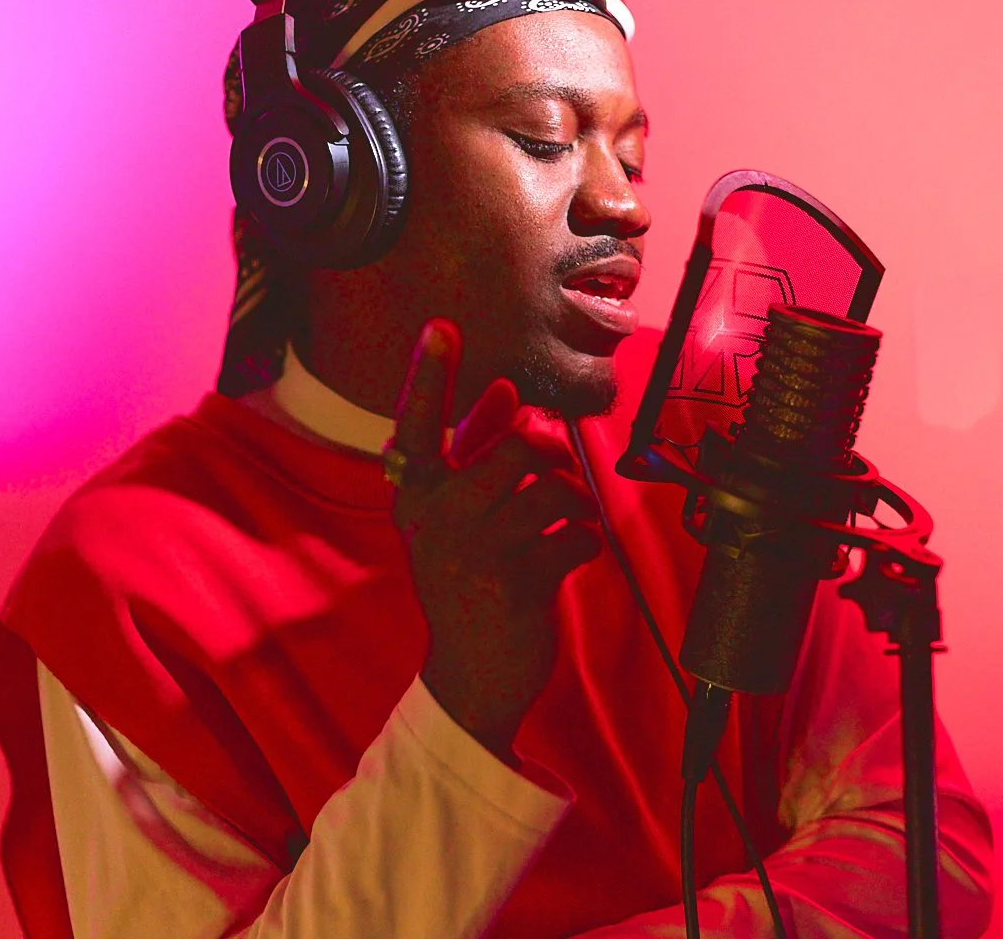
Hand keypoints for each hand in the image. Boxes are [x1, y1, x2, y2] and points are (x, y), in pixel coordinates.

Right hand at [389, 319, 602, 761]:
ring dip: (576, 502)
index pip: (417, 427)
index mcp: (417, 499)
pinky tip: (573, 556)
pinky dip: (586, 542)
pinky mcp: (516, 585)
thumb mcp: (455, 521)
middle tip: (559, 474)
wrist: (469, 678)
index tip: (442, 325)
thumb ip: (473, 454)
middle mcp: (437, 519)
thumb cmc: (468, 585)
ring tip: (572, 521)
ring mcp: (475, 553)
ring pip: (551, 489)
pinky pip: (574, 535)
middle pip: (517, 447)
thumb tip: (504, 391)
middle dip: (553, 454)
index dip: (430, 375)